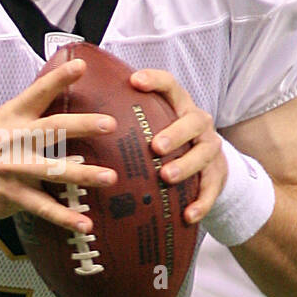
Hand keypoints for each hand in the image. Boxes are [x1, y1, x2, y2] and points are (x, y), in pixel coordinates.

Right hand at [0, 58, 116, 232]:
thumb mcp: (1, 123)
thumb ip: (30, 113)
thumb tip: (64, 97)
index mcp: (12, 116)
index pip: (38, 93)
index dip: (59, 78)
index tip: (81, 66)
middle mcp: (13, 139)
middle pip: (51, 129)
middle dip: (82, 126)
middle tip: (110, 124)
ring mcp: (12, 168)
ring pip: (53, 170)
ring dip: (83, 174)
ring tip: (110, 177)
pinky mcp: (13, 195)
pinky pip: (43, 207)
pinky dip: (65, 217)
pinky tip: (86, 225)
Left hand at [129, 68, 226, 222]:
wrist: (208, 162)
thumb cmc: (167, 138)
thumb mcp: (154, 123)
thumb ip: (128, 116)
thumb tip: (78, 105)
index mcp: (179, 106)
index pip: (169, 85)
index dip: (154, 81)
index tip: (134, 81)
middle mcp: (198, 123)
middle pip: (193, 121)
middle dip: (175, 133)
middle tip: (156, 147)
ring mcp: (210, 148)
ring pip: (204, 153)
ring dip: (186, 165)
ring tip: (167, 177)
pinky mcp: (218, 174)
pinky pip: (211, 189)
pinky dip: (201, 202)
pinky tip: (187, 216)